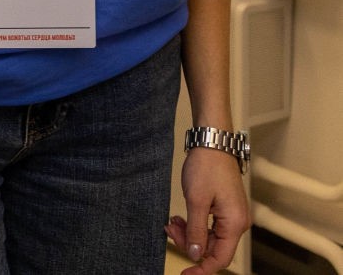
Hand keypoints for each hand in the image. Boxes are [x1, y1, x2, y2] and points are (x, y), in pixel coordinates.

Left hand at [165, 148, 248, 274]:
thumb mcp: (196, 201)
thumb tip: (196, 255)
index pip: (220, 258)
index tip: (185, 274)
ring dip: (189, 233)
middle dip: (189, 243)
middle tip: (169, 229)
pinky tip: (179, 217)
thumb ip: (196, 231)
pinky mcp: (224, 209)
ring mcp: (231, 216)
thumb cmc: (206, 168)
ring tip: (172, 221)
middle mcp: (237, 223)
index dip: (202, 268)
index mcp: (234, 224)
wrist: (212, 144)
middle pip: (212, 248)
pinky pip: (208, 226)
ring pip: (208, 237)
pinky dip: (193, 224)